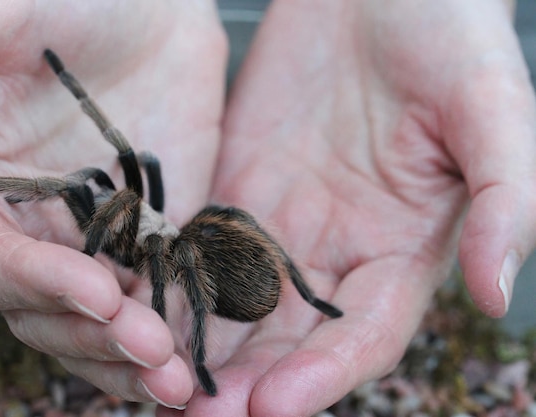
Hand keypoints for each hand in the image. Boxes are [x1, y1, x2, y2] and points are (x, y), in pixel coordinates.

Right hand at [0, 1, 226, 407]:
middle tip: (151, 350)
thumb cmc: (74, 2)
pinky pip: (151, 302)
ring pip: (97, 325)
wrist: (154, 11)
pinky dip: (168, 333)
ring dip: (131, 359)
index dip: (34, 284)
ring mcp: (89, 244)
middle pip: (43, 313)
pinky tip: (193, 362)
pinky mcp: (143, 243)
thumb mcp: (2, 16)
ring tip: (175, 383)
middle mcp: (26, 232)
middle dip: (95, 336)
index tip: (96, 290)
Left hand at [165, 1, 535, 414]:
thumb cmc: (449, 34)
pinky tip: (137, 310)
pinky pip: (201, 249)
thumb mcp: (492, 107)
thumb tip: (498, 294)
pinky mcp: (235, 190)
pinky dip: (174, 285)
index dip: (323, 375)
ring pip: (237, 306)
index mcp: (401, 248)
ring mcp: (279, 225)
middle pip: (289, 339)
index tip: (272, 406)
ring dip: (201, 349)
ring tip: (156, 387)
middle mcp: (336, 252)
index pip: (363, 334)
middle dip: (246, 384)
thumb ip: (508, 198)